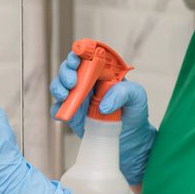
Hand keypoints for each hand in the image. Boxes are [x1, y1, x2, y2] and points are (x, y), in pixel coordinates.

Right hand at [50, 51, 156, 185]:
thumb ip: (123, 93)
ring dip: (58, 87)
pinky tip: (63, 112)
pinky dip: (57, 109)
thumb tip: (104, 104)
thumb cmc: (135, 113)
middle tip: (72, 81)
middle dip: (66, 71)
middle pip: (69, 68)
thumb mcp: (137, 97)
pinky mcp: (72, 115)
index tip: (78, 56)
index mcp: (103, 72)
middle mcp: (88, 82)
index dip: (80, 52)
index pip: (88, 56)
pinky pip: (58, 109)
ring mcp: (79, 98)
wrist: (131, 140)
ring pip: (60, 86)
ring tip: (66, 95)